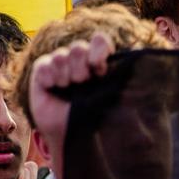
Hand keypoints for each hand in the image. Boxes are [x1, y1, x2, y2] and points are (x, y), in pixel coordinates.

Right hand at [28, 32, 114, 158]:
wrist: (74, 138)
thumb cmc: (98, 119)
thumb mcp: (114, 98)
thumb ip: (123, 80)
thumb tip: (137, 61)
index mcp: (98, 64)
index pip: (99, 40)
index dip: (98, 50)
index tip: (100, 70)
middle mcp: (79, 62)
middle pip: (78, 47)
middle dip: (80, 67)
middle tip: (82, 84)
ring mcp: (59, 66)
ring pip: (60, 55)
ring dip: (64, 75)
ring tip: (67, 90)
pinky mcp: (41, 73)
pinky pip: (43, 65)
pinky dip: (49, 77)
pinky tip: (52, 88)